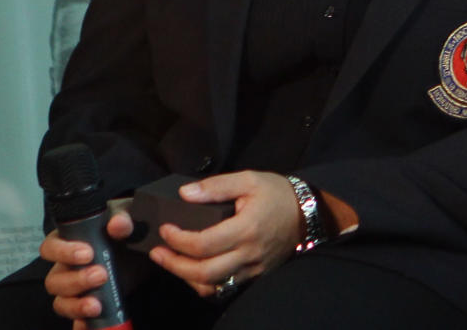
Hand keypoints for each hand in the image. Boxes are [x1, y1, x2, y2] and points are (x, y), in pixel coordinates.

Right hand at [41, 199, 133, 328]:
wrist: (141, 255)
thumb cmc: (124, 234)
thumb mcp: (126, 223)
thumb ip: (122, 220)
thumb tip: (117, 224)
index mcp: (68, 243)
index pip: (50, 248)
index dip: (63, 252)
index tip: (88, 253)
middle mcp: (65, 268)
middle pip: (54, 280)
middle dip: (76, 280)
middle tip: (101, 274)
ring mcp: (73, 291)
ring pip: (60, 302)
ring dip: (76, 305)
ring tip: (96, 305)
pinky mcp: (85, 306)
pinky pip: (75, 320)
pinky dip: (81, 324)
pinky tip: (89, 323)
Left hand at [148, 170, 300, 296]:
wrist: (308, 212)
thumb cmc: (278, 194)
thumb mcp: (249, 180)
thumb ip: (216, 186)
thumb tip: (185, 194)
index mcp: (246, 228)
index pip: (202, 244)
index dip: (177, 239)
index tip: (165, 229)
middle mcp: (249, 253)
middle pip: (203, 272)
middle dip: (174, 264)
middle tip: (158, 253)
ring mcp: (253, 268)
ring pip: (212, 285)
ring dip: (186, 277)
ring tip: (171, 262)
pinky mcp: (255, 275)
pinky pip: (224, 288)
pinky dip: (204, 283)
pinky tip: (194, 270)